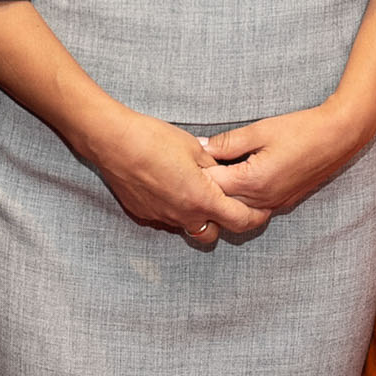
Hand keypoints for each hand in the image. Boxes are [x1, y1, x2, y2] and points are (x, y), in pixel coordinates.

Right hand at [83, 109, 270, 246]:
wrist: (113, 143)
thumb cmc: (154, 140)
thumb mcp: (194, 147)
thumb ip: (213, 165)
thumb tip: (222, 172)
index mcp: (202, 199)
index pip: (239, 220)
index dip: (255, 218)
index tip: (262, 211)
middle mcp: (183, 215)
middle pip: (213, 235)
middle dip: (223, 223)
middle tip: (227, 204)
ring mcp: (162, 217)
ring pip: (188, 227)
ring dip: (197, 216)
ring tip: (196, 194)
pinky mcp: (144, 214)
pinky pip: (167, 218)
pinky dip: (175, 209)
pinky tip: (169, 187)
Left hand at [203, 99, 375, 215]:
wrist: (339, 137)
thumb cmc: (301, 129)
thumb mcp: (260, 130)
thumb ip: (228, 142)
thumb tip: (202, 147)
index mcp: (253, 181)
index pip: (213, 186)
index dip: (197, 174)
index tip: (185, 162)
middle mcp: (262, 199)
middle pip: (222, 204)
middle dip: (206, 190)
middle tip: (191, 174)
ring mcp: (275, 204)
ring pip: (238, 211)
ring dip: (223, 198)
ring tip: (211, 180)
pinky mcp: (284, 202)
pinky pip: (255, 209)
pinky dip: (241, 201)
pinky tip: (234, 185)